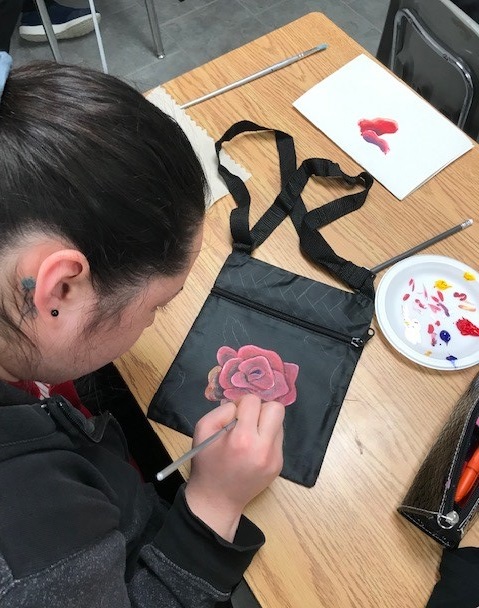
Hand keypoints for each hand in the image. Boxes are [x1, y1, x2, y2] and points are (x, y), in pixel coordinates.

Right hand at [184, 394, 284, 541]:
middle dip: (261, 410)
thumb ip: (221, 411)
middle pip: (277, 409)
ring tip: (249, 436)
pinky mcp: (279, 465)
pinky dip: (266, 438)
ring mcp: (275, 458)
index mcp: (242, 439)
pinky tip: (253, 449)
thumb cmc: (207, 464)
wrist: (217, 500)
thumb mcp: (202, 430)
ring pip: (279, 423)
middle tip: (247, 421)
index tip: (234, 416)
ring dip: (265, 424)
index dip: (242, 404)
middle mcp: (264, 448)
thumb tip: (239, 406)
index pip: (253, 401)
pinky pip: (277, 439)